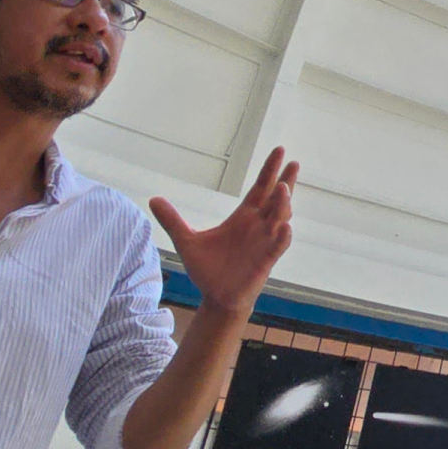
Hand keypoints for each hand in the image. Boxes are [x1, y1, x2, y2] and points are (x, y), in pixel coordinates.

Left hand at [153, 148, 297, 315]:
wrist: (216, 297)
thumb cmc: (207, 269)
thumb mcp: (186, 240)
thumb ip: (172, 220)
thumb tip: (153, 199)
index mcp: (243, 217)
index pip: (260, 188)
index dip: (269, 170)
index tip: (279, 151)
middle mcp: (258, 226)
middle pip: (277, 198)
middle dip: (285, 180)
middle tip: (293, 162)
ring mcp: (265, 242)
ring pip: (281, 218)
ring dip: (284, 204)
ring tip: (282, 188)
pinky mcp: (266, 260)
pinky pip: (279, 245)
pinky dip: (283, 236)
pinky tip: (285, 226)